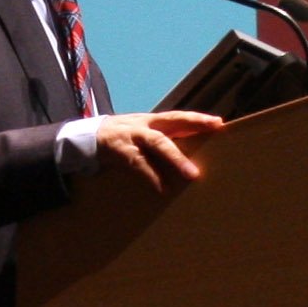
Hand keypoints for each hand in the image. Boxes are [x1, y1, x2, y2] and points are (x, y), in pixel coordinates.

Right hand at [87, 111, 220, 192]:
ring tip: (192, 174)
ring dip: (176, 158)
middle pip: (173, 123)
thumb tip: (188, 159)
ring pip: (158, 144)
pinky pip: (139, 165)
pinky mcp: (121, 152)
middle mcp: (145, 125)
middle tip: (214, 130)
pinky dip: (151, 177)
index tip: (219, 123)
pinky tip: (162, 189)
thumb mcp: (143, 136)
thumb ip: (163, 142)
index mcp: (152, 122)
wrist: (88, 138)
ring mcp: (133, 137)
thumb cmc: (124, 139)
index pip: (179, 117)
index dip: (198, 119)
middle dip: (194, 125)